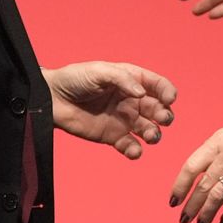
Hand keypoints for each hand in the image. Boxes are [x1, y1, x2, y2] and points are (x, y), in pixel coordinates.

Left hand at [42, 61, 176, 158]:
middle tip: (162, 119)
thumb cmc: (75, 78)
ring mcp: (123, 120)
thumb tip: (142, 93)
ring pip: (148, 129)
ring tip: (150, 136)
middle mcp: (132, 100)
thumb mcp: (99, 71)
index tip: (170, 99)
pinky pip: (130, 146)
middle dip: (165, 115)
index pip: (158, 85)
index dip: (167, 91)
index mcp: (132, 80)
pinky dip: (135, 151)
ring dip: (154, 134)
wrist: (52, 99)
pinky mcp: (112, 137)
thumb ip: (122, 79)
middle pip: (158, 109)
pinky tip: (133, 150)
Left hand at [169, 116, 222, 222]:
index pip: (192, 166)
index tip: (174, 201)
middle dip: (191, 206)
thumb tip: (195, 175)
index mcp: (219, 140)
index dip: (180, 186)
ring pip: (220, 196)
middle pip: (204, 185)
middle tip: (184, 218)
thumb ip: (212, 151)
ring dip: (207, 213)